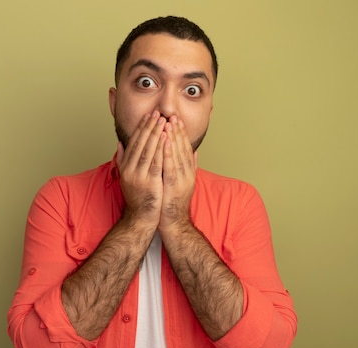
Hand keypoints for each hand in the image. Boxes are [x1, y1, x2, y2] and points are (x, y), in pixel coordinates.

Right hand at [116, 110, 166, 226]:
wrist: (140, 218)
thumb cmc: (137, 197)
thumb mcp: (126, 176)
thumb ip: (123, 159)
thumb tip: (120, 143)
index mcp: (125, 166)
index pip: (134, 142)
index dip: (141, 128)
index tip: (148, 115)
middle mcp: (130, 170)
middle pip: (140, 143)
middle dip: (149, 127)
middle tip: (157, 113)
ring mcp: (139, 176)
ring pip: (148, 150)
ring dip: (156, 133)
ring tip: (163, 120)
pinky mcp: (149, 183)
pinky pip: (156, 162)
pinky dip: (161, 148)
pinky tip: (166, 138)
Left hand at [159, 116, 196, 232]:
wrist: (173, 223)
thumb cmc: (172, 202)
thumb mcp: (181, 182)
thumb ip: (186, 167)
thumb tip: (192, 152)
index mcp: (188, 171)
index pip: (185, 148)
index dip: (181, 133)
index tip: (176, 119)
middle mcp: (187, 173)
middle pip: (183, 148)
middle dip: (178, 131)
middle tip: (173, 115)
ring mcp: (182, 180)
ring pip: (178, 154)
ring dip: (173, 138)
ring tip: (169, 123)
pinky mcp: (175, 186)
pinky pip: (171, 166)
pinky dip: (169, 153)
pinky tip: (165, 142)